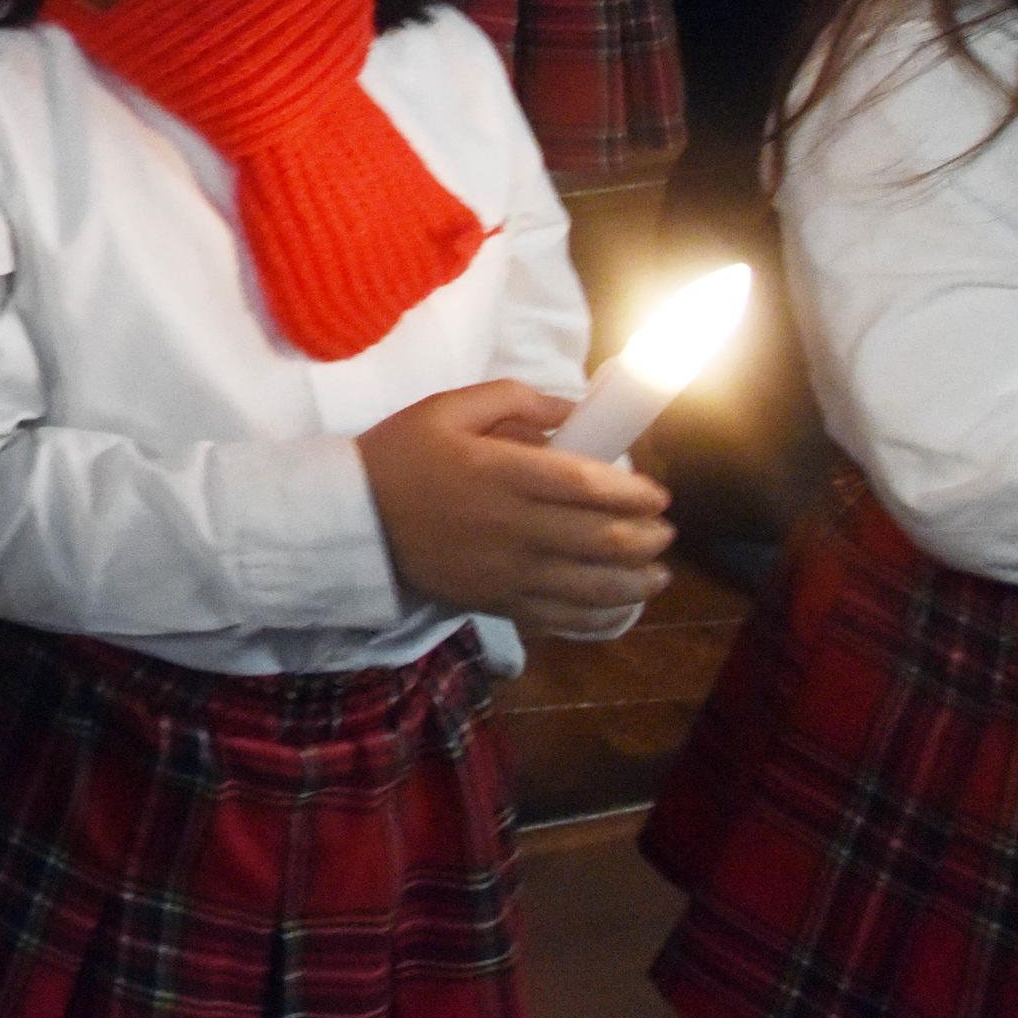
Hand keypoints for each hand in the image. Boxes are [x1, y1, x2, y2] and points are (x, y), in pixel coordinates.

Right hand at [358, 378, 673, 635]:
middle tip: (664, 529)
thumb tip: (575, 410)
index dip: (636, 492)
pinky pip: (565, 618)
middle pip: (604, 538)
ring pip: (595, 585)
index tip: (657, 494)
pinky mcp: (498, 602)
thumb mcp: (448, 407)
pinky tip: (621, 606)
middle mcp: (514, 525)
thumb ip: (516, 400)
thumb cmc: (402, 455)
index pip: (590, 484)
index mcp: (503, 472)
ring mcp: (508, 571)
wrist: (353, 520)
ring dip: (638, 579)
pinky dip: (603, 615)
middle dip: (648, 536)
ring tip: (657, 572)